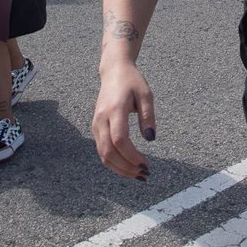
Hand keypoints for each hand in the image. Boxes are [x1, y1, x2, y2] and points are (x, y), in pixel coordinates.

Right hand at [92, 62, 155, 179]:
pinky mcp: (96, 128)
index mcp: (115, 110)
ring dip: (119, 168)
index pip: (120, 139)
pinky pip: (102, 150)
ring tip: (137, 174)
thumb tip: (150, 138)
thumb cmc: (132, 82)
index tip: (146, 164)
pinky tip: (127, 166)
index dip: (132, 156)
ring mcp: (96, 124)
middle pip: (108, 151)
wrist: (113, 72)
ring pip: (103, 154)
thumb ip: (148, 116)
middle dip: (126, 167)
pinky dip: (114, 162)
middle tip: (143, 174)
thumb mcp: (146, 94)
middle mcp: (101, 119)